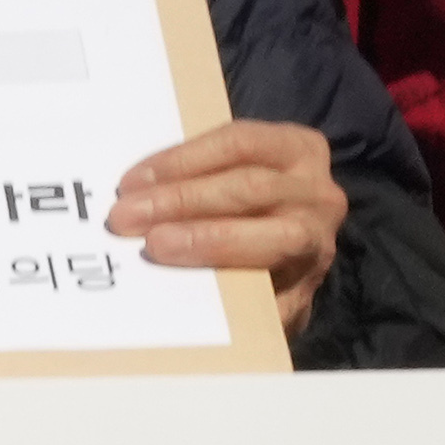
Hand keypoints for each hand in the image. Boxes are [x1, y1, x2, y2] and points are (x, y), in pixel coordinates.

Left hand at [104, 120, 349, 333]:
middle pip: (250, 188)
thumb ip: (196, 176)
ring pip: (271, 238)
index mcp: (297, 150)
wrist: (285, 270)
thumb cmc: (244, 211)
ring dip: (207, 241)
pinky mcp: (306, 296)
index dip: (182, 160)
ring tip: (156, 247)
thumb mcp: (231, 177)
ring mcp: (318, 246)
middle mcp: (317, 195)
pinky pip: (270, 299)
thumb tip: (133, 190)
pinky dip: (230, 301)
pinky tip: (189, 301)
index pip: (239, 143)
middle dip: (183, 201)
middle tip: (126, 217)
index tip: (131, 182)